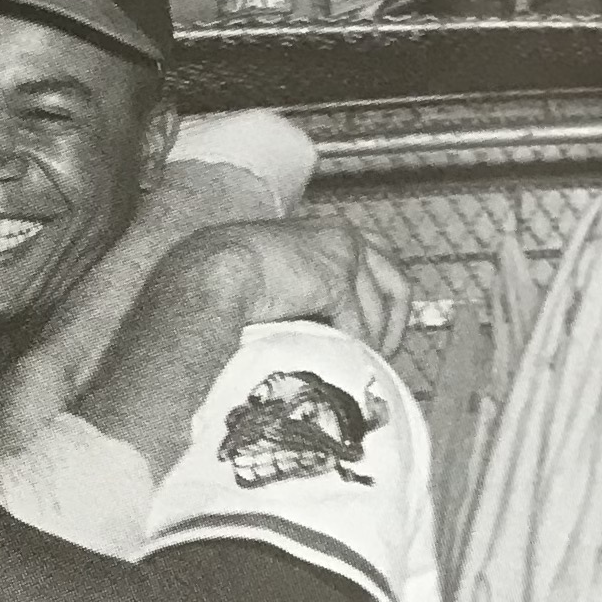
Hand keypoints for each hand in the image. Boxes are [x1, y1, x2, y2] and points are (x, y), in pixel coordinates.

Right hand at [146, 216, 409, 359]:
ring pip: (379, 309)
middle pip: (395, 278)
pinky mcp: (338, 279)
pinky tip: (341, 368)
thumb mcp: (267, 279)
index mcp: (323, 231)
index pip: (374, 256)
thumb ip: (296, 291)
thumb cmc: (215, 282)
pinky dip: (353, 350)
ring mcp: (343, 254)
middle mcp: (341, 235)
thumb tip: (309, 329)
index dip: (380, 296)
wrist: (206, 276)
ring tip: (358, 371)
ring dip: (371, 344)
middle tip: (384, 355)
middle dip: (396, 321)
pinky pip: (358, 326)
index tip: (376, 331)